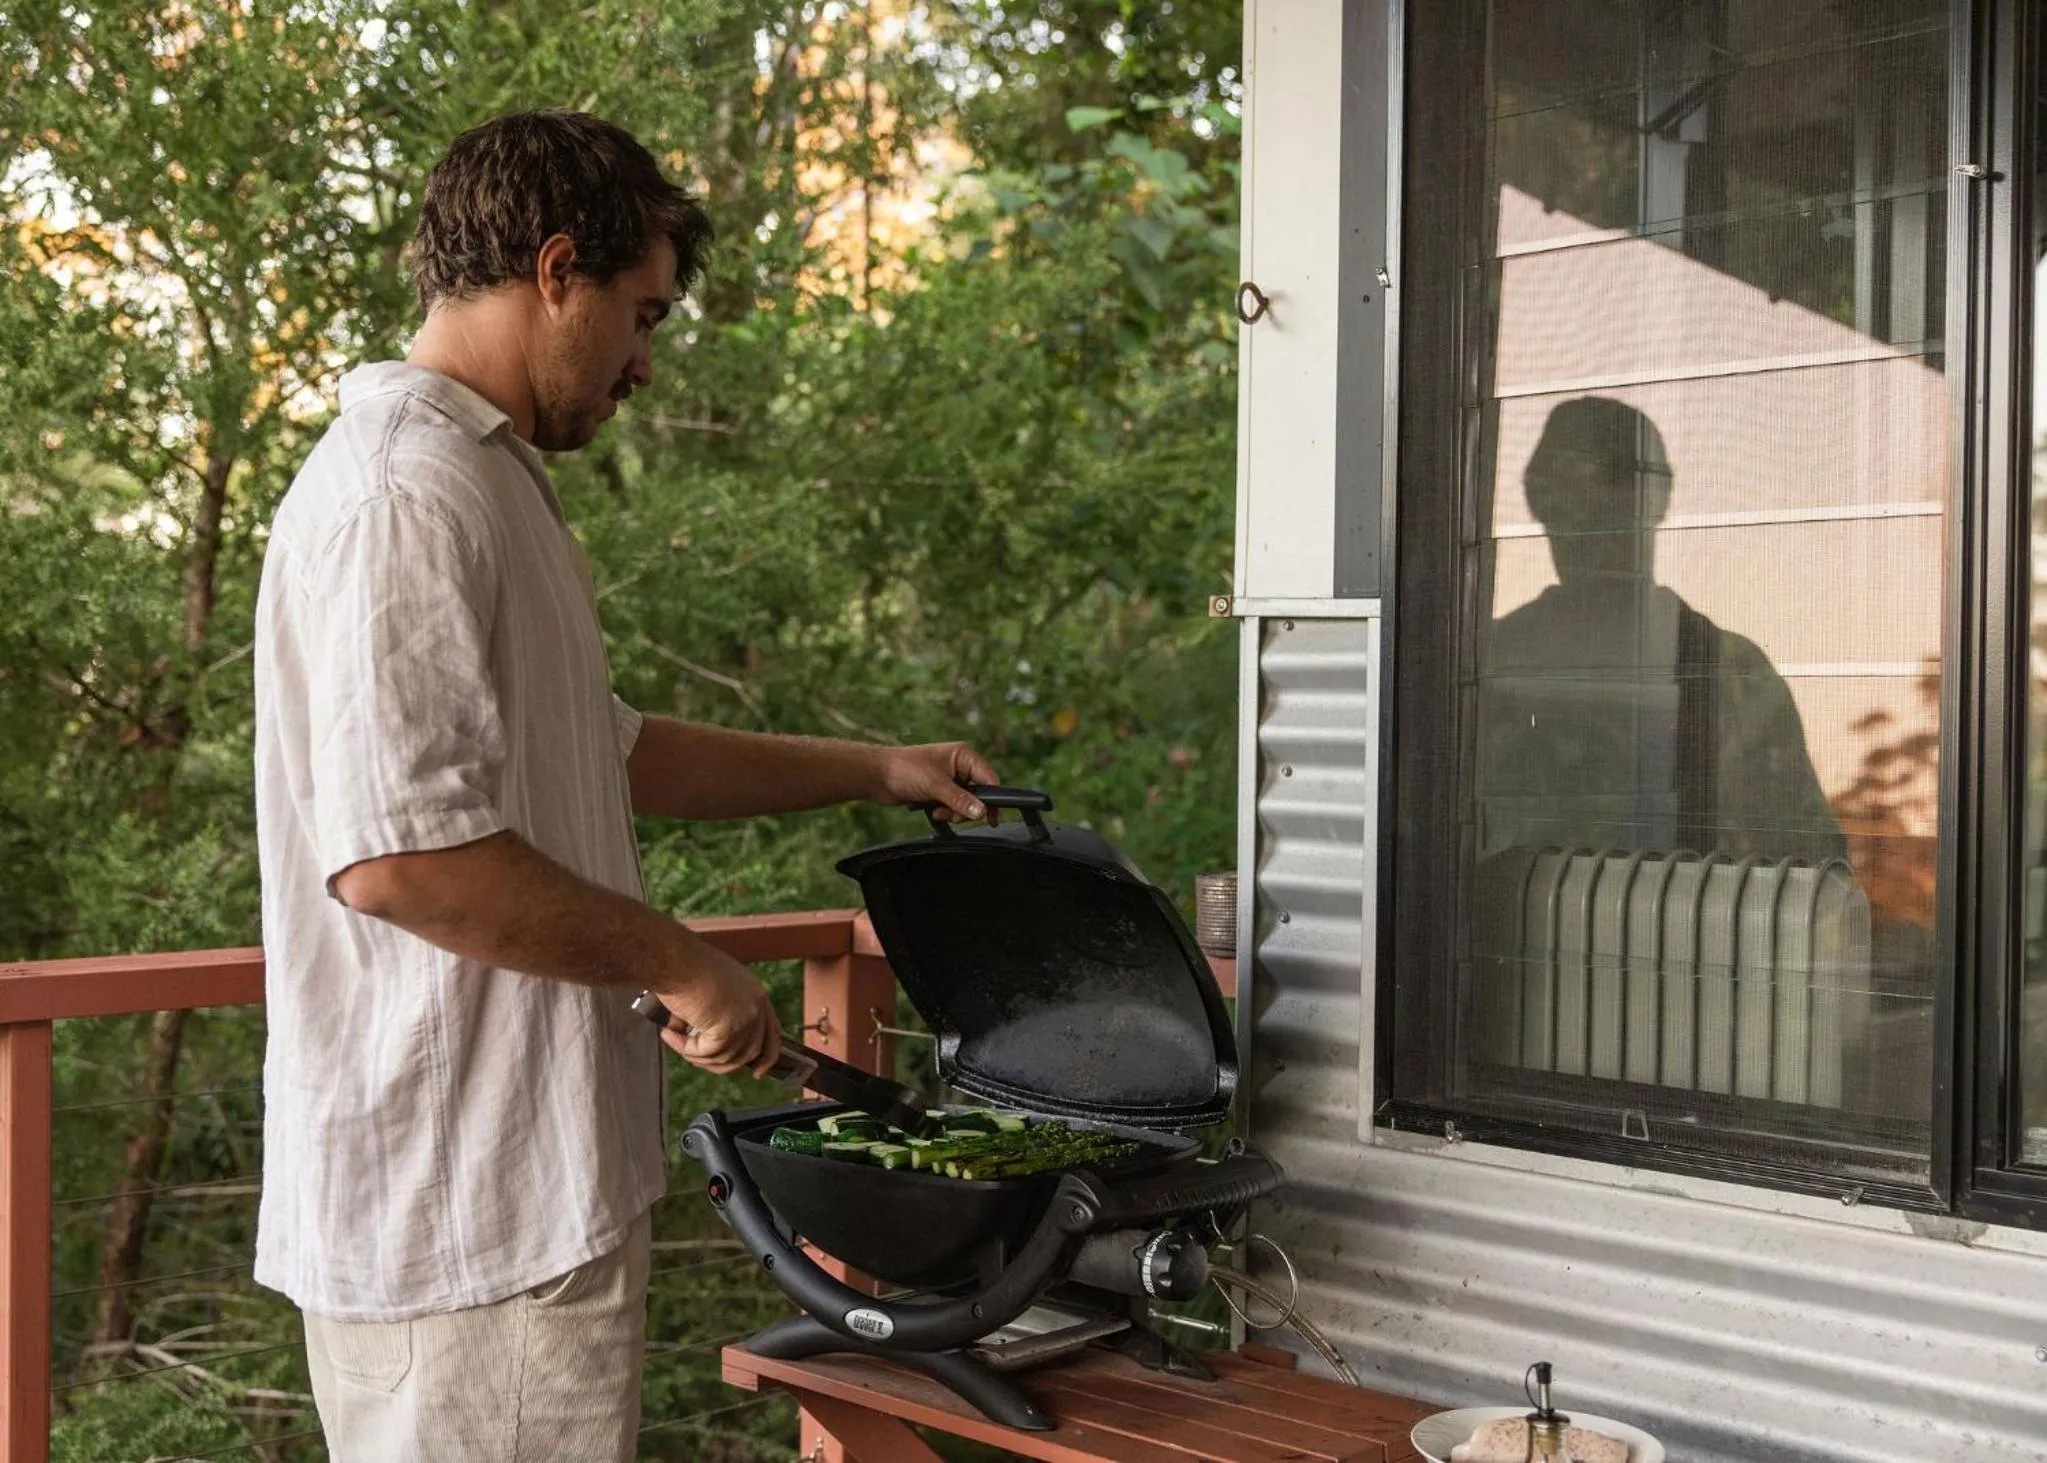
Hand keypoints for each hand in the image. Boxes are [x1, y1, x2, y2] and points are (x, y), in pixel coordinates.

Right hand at [647, 943, 781, 1077]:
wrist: (673, 958)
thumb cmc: (684, 965)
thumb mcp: (712, 989)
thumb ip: (720, 1014)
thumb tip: (708, 1042)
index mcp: (756, 992)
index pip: (771, 1031)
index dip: (766, 1055)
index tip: (758, 1072)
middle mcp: (756, 1005)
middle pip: (750, 1051)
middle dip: (724, 1063)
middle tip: (697, 1060)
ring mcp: (745, 1018)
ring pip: (725, 1057)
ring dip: (696, 1054)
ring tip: (675, 1038)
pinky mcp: (728, 1029)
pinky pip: (705, 1054)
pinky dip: (684, 1048)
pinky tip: (669, 1034)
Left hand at [873, 742, 1001, 822]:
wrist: (877, 776)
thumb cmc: (904, 770)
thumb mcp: (936, 785)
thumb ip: (960, 800)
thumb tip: (982, 812)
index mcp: (963, 755)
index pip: (989, 778)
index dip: (992, 799)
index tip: (993, 818)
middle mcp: (959, 766)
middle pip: (979, 794)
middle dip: (967, 809)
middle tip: (955, 816)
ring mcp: (949, 779)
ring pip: (966, 803)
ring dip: (955, 812)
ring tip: (939, 812)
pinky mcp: (939, 790)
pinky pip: (953, 806)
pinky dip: (947, 812)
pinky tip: (934, 812)